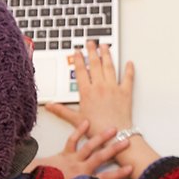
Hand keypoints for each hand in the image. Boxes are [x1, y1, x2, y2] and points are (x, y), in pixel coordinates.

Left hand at [29, 120, 131, 178]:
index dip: (119, 174)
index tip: (131, 168)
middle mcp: (78, 170)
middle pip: (100, 158)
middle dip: (115, 149)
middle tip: (127, 142)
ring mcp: (70, 161)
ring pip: (89, 147)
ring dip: (101, 137)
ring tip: (114, 129)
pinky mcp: (61, 155)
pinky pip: (72, 141)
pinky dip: (79, 131)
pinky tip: (87, 122)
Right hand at [46, 41, 157, 178]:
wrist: (115, 136)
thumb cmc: (96, 129)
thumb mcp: (76, 120)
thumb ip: (62, 111)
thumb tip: (50, 106)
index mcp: (87, 92)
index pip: (81, 71)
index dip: (78, 59)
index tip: (77, 51)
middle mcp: (100, 87)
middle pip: (95, 64)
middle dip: (92, 51)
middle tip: (91, 42)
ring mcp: (113, 88)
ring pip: (110, 67)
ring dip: (107, 55)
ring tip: (105, 45)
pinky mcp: (125, 93)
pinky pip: (128, 78)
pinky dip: (129, 69)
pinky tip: (129, 63)